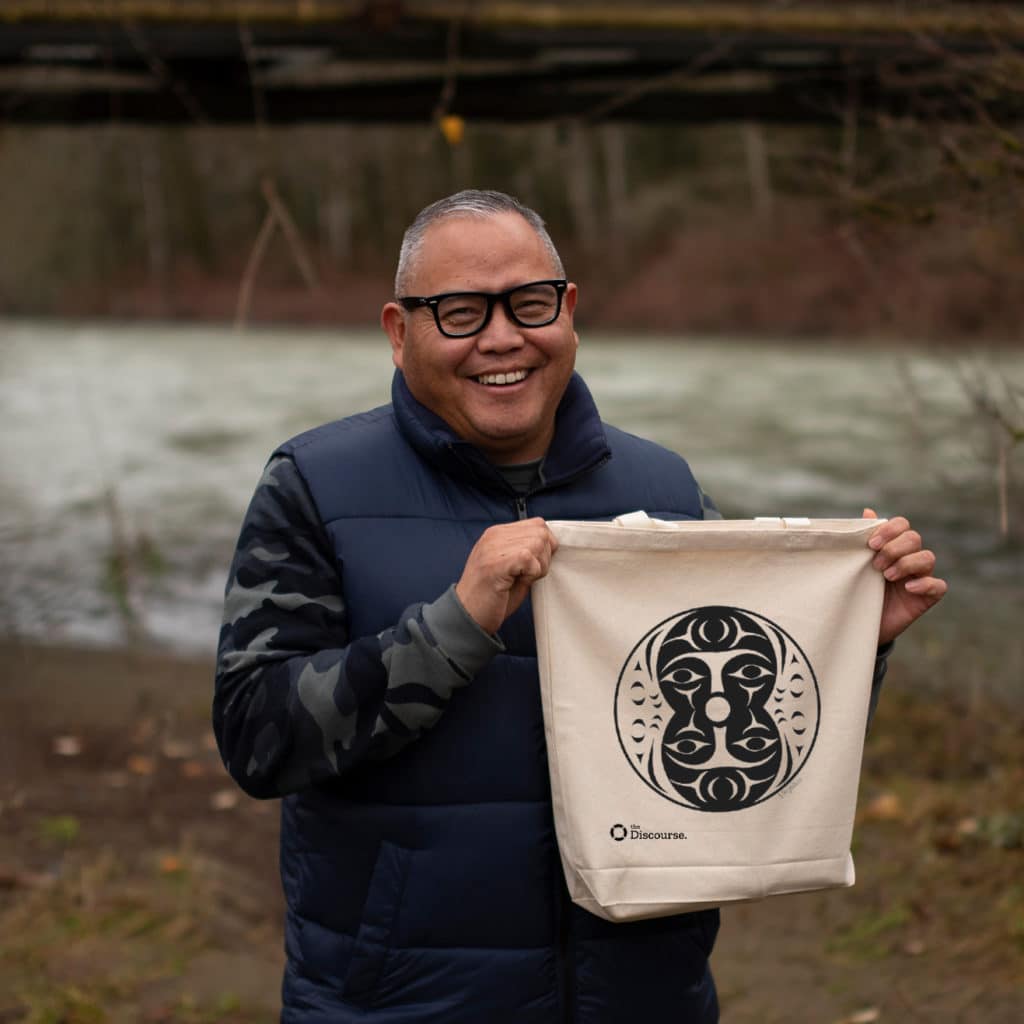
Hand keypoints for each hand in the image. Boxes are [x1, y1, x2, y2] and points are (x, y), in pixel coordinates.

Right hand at [456, 519, 558, 634]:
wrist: (467, 616)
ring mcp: (493, 547)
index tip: (535, 565)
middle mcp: (494, 536)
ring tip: (522, 579)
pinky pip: (530, 558)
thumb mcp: (510, 567)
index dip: (545, 546)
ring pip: (538, 543)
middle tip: (529, 575)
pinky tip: (518, 581)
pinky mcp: (496, 562)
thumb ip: (526, 552)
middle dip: (545, 556)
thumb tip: (551, 547)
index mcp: (497, 534)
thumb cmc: (490, 596)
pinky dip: (532, 573)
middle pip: (541, 532)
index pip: (536, 524)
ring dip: (539, 566)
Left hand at [863, 508, 946, 645]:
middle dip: (894, 548)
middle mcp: (909, 557)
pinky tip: (909, 588)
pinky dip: (926, 584)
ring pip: (928, 557)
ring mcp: (921, 576)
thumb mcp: (855, 565)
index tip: (871, 544)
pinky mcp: (927, 597)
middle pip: (914, 538)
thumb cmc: (857, 590)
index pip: (902, 525)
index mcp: (892, 545)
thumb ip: (862, 539)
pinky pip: (939, 586)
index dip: (889, 530)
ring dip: (906, 563)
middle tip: (876, 564)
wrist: (857, 621)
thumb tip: (868, 511)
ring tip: (887, 576)